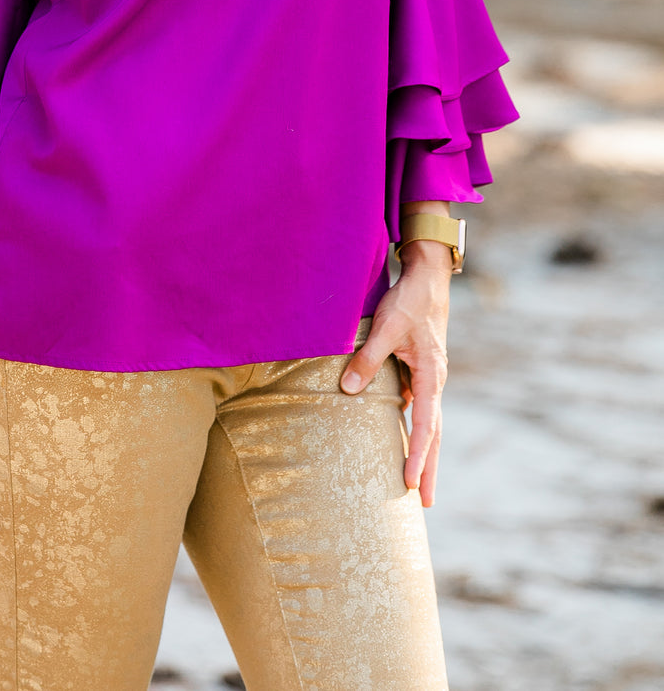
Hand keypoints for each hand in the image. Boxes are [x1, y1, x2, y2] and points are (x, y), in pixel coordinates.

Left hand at [339, 244, 450, 506]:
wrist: (428, 279)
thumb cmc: (409, 301)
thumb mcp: (386, 326)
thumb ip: (368, 357)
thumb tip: (348, 389)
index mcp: (431, 374)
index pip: (426, 424)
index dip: (418, 455)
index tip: (409, 482)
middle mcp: (434, 381)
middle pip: (433, 433)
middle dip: (429, 468)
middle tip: (424, 503)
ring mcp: (428, 377)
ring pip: (428, 423)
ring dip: (423, 452)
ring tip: (415, 484)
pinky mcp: (419, 371)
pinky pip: (418, 408)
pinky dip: (414, 430)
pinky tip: (401, 441)